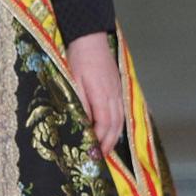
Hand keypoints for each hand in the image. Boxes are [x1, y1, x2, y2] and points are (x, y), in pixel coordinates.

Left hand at [66, 32, 123, 156]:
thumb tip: (84, 124)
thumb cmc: (78, 59)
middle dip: (109, 144)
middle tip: (101, 157)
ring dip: (114, 136)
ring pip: (120, 120)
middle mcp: (113, 95)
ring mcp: (117, 91)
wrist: (90, 38)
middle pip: (115, 126)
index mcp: (102, 95)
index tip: (94, 152)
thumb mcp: (74, 81)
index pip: (104, 124)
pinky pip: (121, 111)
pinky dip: (118, 125)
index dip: (100, 140)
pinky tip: (112, 130)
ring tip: (107, 149)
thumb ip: (80, 103)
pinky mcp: (118, 88)